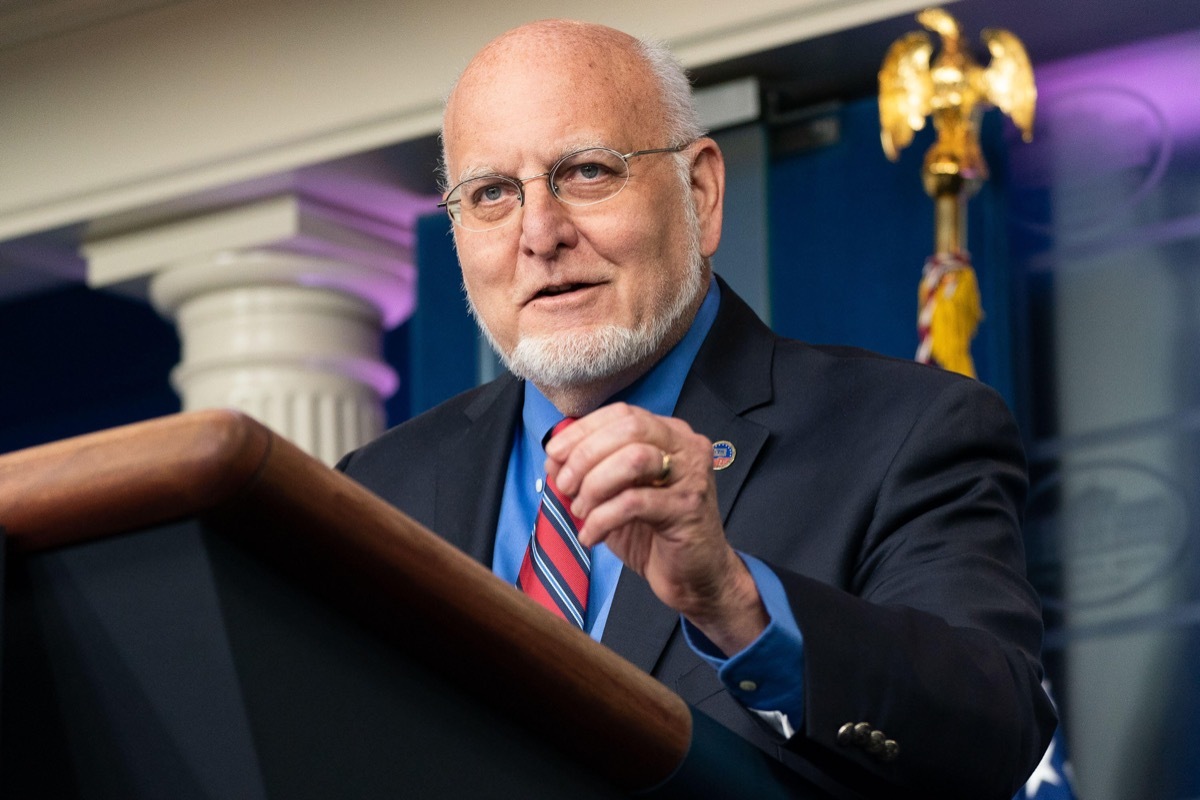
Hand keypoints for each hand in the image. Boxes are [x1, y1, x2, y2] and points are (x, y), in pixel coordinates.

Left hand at [545, 403, 767, 654]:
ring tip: (580, 510)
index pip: (622, 414)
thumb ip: (586, 471)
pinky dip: (602, 518)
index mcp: (669, 434)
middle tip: (566, 485)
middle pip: (629, 429)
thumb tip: (553, 457)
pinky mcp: (687, 509)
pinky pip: (634, 503)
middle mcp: (685, 447)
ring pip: (635, 459)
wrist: (693, 578)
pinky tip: (590, 536)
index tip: (554, 454)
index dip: (583, 430)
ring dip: (595, 484)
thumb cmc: (653, 533)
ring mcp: (691, 476)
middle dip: (586, 455)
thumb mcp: (613, 495)